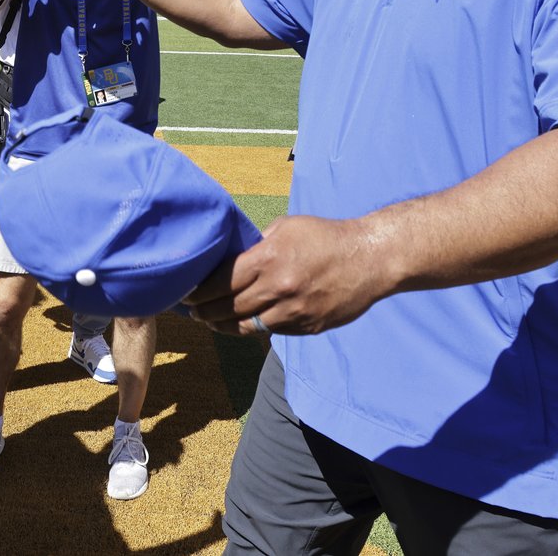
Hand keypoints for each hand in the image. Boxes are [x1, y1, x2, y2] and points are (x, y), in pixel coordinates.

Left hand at [184, 214, 396, 336]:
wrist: (370, 258)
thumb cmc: (326, 236)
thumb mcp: (288, 227)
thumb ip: (258, 243)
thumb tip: (232, 254)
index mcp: (269, 259)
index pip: (221, 280)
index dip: (200, 291)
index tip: (187, 294)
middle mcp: (278, 288)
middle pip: (229, 307)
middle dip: (205, 312)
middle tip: (192, 313)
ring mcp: (293, 311)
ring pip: (246, 325)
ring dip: (224, 325)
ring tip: (211, 322)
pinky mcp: (307, 327)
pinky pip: (271, 331)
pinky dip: (254, 328)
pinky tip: (241, 324)